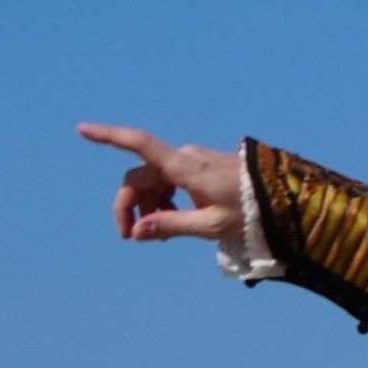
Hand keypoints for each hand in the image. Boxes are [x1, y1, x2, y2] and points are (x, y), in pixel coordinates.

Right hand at [84, 123, 253, 249]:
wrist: (286, 200)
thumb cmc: (253, 213)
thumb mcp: (213, 226)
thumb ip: (173, 225)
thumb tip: (138, 231)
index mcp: (186, 168)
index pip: (140, 145)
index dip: (109, 136)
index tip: (82, 129)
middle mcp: (186, 159)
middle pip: (141, 177)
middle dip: (131, 205)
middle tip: (132, 238)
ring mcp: (194, 163)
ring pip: (155, 182)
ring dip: (150, 206)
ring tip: (160, 235)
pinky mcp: (201, 170)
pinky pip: (171, 183)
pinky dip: (165, 201)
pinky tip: (172, 222)